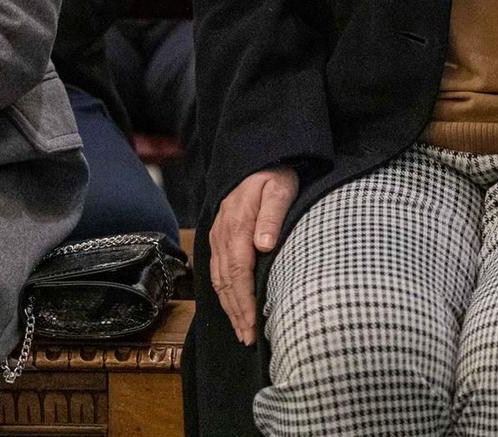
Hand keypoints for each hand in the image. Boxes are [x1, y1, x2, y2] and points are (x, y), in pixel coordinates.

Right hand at [209, 166, 297, 345]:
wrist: (257, 157)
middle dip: (236, 313)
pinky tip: (232, 305)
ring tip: (242, 330)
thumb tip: (264, 245)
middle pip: (226, 282)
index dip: (244, 303)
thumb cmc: (274, 175)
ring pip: (219, 279)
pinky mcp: (219, 236)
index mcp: (237, 226)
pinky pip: (217, 270)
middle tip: (249, 339)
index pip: (238, 273)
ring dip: (229, 307)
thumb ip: (272, 217)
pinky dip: (224, 292)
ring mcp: (218, 236)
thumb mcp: (279, 190)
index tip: (253, 326)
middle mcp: (223, 234)